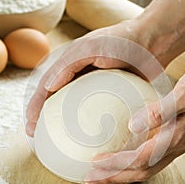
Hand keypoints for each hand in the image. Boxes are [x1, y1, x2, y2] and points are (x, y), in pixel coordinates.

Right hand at [26, 19, 159, 136]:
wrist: (153, 41)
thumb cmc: (124, 40)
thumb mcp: (93, 47)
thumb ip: (70, 64)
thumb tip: (48, 86)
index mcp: (70, 63)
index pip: (46, 87)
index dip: (35, 107)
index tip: (31, 127)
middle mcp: (79, 75)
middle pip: (55, 99)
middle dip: (44, 119)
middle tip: (40, 139)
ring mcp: (95, 85)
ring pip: (73, 108)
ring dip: (64, 124)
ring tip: (60, 143)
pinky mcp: (111, 92)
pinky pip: (96, 111)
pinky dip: (88, 124)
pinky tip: (91, 138)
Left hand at [85, 58, 184, 183]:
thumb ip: (160, 111)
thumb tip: (132, 126)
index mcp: (176, 138)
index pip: (140, 160)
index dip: (116, 164)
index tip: (94, 163)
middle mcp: (176, 146)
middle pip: (141, 172)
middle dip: (115, 178)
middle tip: (91, 181)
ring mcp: (178, 144)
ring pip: (147, 169)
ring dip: (123, 175)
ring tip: (103, 177)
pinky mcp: (178, 138)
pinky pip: (152, 159)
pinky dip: (134, 164)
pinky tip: (125, 158)